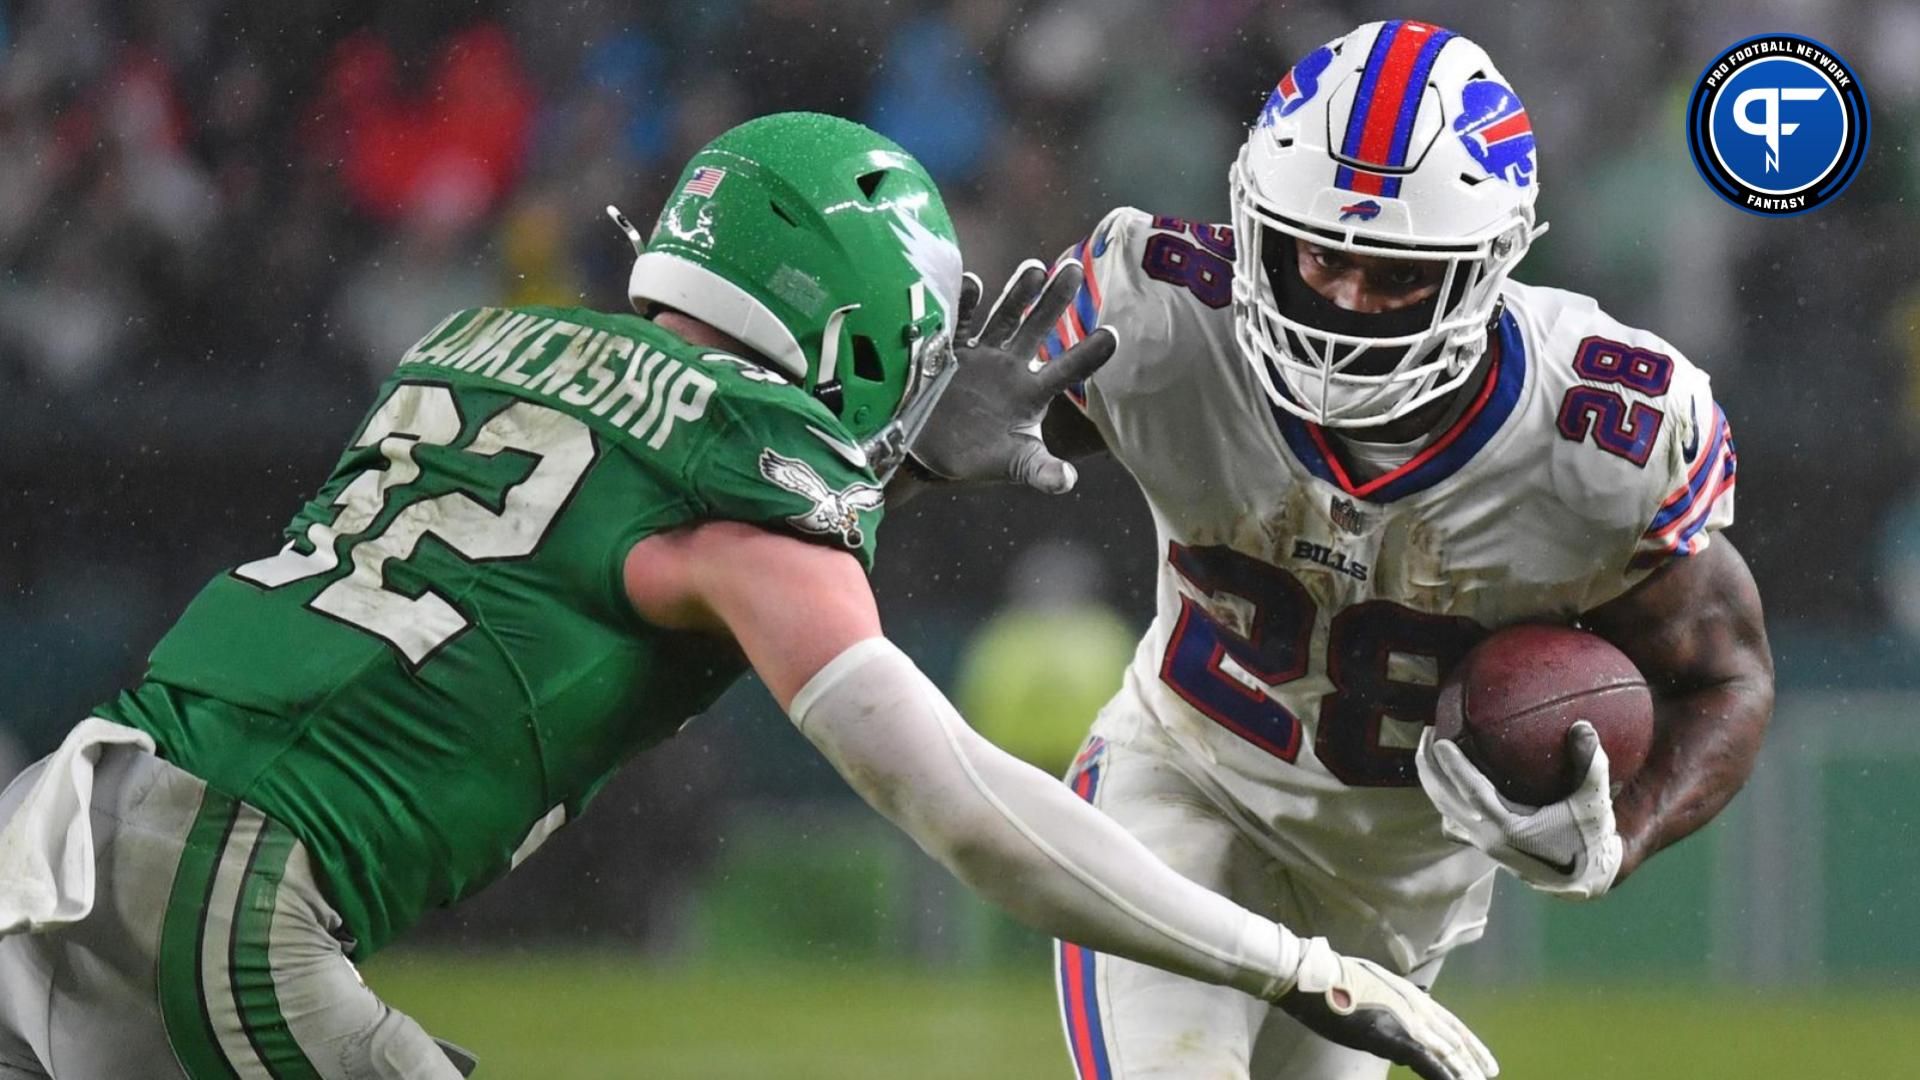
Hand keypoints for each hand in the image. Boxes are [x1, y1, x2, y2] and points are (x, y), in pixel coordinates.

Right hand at [907, 260, 1118, 493]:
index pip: (1067, 369)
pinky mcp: (948, 351)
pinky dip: (965, 304)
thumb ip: (1040, 470)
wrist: (928, 453)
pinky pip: (958, 322)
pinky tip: (973, 282)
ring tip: (1035, 269)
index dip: (1089, 353)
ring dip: (1017, 293)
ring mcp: (981, 354)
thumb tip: (1066, 482)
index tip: (1111, 335)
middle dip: (1056, 299)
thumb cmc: (980, 456)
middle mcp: (1011, 365)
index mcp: (1032, 391)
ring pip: (1004, 317)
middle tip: (1074, 268)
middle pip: (1038, 326)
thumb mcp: (1013, 464)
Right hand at [1276, 938, 1497, 1079]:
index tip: (1485, 1061)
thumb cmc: (1335, 980)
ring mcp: (1408, 1022)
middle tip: (1490, 1076)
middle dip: (1474, 1062)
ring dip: (1464, 1072)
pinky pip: (1427, 1061)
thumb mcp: (1372, 988)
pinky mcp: (1395, 1036)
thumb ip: (1390, 1005)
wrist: (1316, 978)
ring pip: (1447, 1053)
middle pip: (1455, 1039)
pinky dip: (1443, 1074)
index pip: (1451, 1024)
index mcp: (1412, 995)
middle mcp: (1417, 1007)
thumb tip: (1396, 1026)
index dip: (1471, 1044)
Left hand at [1416, 721, 1624, 899]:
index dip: (1454, 767)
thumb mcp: (1594, 803)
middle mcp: (1487, 838)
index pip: (1471, 792)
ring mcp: (1482, 844)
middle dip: (1430, 767)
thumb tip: (1583, 726)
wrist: (1584, 880)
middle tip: (1426, 732)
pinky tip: (1444, 783)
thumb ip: (1591, 764)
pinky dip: (1443, 801)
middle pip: (1446, 799)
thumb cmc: (1589, 840)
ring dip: (1432, 781)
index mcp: (1508, 828)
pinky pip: (1453, 822)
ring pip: (1445, 810)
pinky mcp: (1483, 847)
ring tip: (1428, 751)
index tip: (1439, 740)